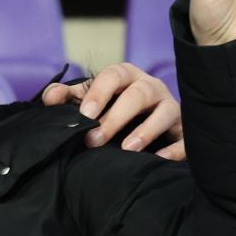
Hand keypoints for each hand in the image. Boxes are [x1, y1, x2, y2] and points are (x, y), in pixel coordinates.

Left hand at [42, 64, 185, 160]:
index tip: (85, 115)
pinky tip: (158, 160)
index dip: (99, 93)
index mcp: (127, 76)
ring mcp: (170, 107)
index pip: (114, 75)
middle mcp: (151, 87)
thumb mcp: (90, 99)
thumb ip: (68, 97)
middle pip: (137, 95)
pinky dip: (174, 149)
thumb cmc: (112, 107)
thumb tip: (49, 98)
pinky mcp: (184, 130)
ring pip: (165, 112)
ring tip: (127, 149)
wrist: (147, 120)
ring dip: (146, 130)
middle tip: (94, 140)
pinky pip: (185, 138)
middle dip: (116, 117)